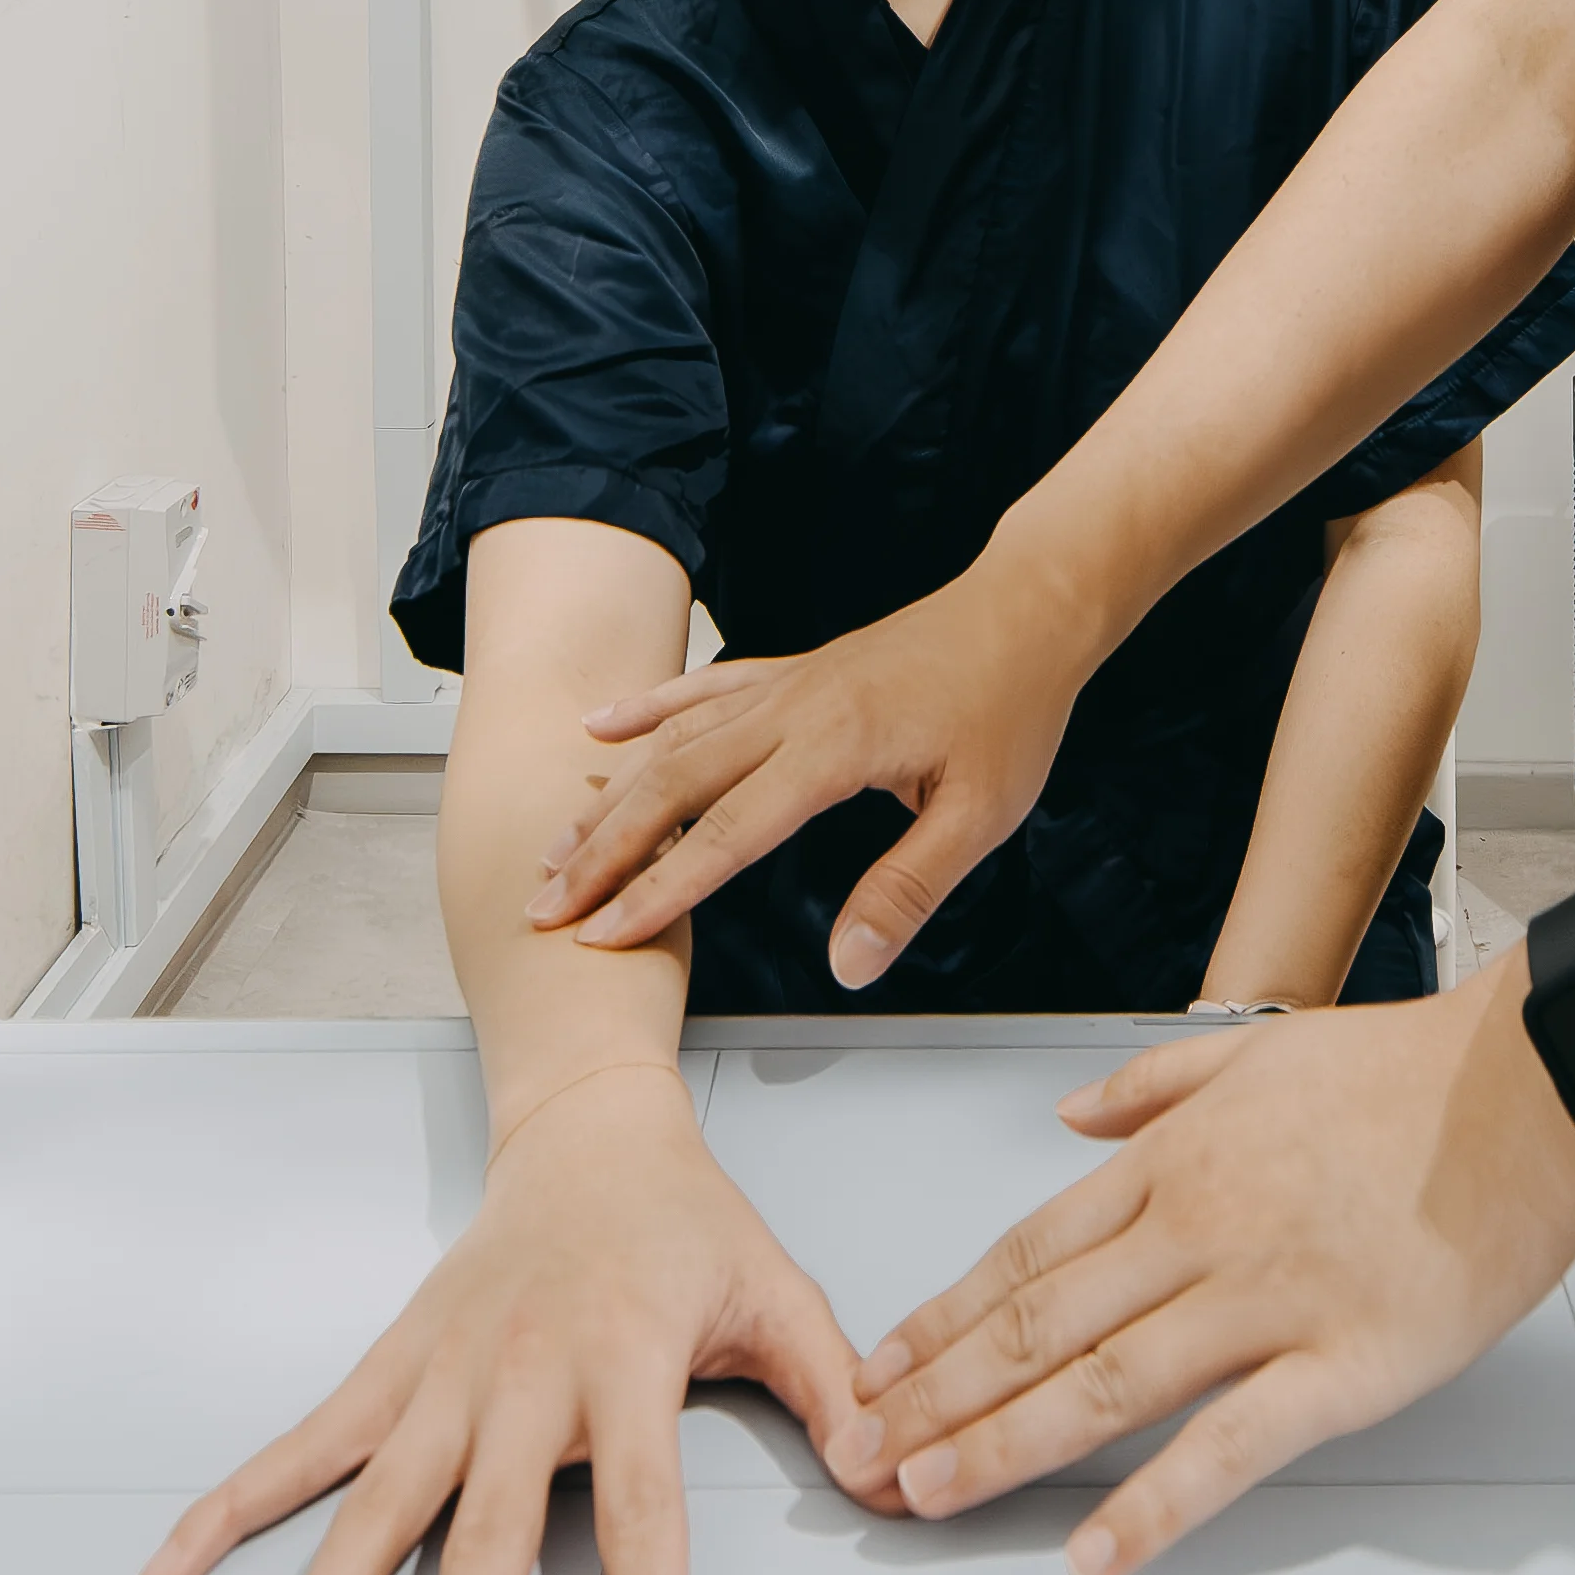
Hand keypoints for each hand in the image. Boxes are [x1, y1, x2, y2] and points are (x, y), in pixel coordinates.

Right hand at [132, 1063, 885, 1574]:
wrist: (585, 1126)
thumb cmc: (685, 1219)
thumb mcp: (777, 1289)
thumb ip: (836, 1389)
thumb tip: (894, 1481)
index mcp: (626, 1362)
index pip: (645, 1516)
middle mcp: (519, 1378)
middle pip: (487, 1541)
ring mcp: (440, 1378)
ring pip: (369, 1517)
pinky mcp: (388, 1370)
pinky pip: (300, 1448)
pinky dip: (229, 1511)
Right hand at [539, 552, 1091, 985]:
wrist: (1028, 610)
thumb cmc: (1012, 706)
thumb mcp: (981, 814)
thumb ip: (909, 890)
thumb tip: (850, 965)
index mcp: (835, 748)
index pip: (726, 833)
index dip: (659, 891)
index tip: (604, 934)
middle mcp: (795, 709)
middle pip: (674, 785)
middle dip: (604, 851)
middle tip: (545, 905)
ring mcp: (789, 684)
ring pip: (676, 739)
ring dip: (612, 795)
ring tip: (558, 846)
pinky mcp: (795, 672)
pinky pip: (705, 688)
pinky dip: (649, 709)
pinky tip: (604, 728)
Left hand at [839, 968, 1574, 1574]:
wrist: (1535, 1080)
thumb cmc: (1415, 1071)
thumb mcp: (1259, 1046)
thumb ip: (1152, 1084)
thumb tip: (1071, 1116)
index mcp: (1177, 1163)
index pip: (1027, 1251)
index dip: (943, 1316)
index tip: (882, 1363)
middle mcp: (1200, 1230)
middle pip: (1040, 1323)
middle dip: (938, 1393)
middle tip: (861, 1452)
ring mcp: (1267, 1299)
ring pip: (1105, 1381)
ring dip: (1002, 1442)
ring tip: (930, 1491)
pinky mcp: (1344, 1363)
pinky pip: (1231, 1444)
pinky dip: (1154, 1502)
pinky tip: (1093, 1546)